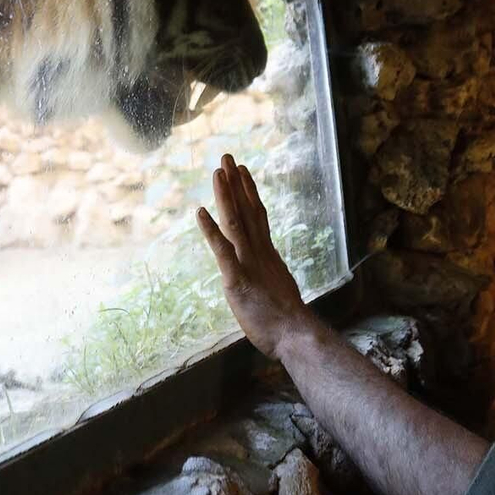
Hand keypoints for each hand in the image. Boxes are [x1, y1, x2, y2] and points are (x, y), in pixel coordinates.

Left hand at [196, 153, 316, 359]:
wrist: (295, 336)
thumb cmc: (286, 322)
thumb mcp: (275, 292)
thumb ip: (270, 278)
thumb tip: (269, 275)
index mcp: (266, 254)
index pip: (256, 216)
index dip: (248, 193)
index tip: (243, 172)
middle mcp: (257, 252)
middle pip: (246, 211)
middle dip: (236, 183)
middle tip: (228, 157)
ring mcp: (248, 263)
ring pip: (235, 223)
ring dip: (225, 196)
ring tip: (217, 172)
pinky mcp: (237, 279)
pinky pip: (222, 251)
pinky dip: (211, 231)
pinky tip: (200, 212)